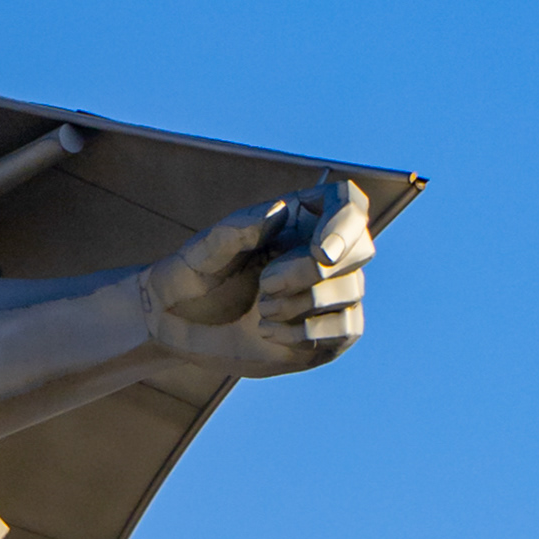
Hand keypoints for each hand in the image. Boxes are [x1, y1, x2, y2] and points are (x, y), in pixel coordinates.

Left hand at [139, 175, 371, 375]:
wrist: (179, 326)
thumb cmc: (190, 277)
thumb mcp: (202, 252)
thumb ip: (236, 230)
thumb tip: (280, 210)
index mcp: (299, 218)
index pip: (348, 204)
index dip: (346, 224)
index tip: (321, 252)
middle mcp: (323, 251)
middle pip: (359, 249)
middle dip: (313, 272)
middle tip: (265, 285)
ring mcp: (331, 292)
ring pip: (351, 290)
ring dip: (302, 304)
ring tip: (260, 309)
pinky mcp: (330, 332)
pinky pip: (346, 329)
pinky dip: (307, 333)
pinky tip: (267, 333)